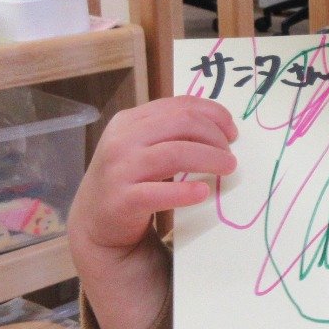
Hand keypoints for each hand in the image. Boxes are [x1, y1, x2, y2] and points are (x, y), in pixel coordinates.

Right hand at [69, 95, 237, 328]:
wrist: (96, 222)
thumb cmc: (130, 179)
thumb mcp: (144, 147)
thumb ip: (171, 132)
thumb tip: (222, 127)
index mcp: (130, 121)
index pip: (180, 105)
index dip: (213, 114)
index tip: (233, 131)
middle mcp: (122, 140)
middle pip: (182, 123)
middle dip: (214, 136)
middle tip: (230, 154)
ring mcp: (119, 169)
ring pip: (175, 153)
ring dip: (209, 158)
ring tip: (228, 168)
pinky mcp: (122, 200)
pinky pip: (159, 192)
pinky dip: (185, 191)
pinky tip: (203, 192)